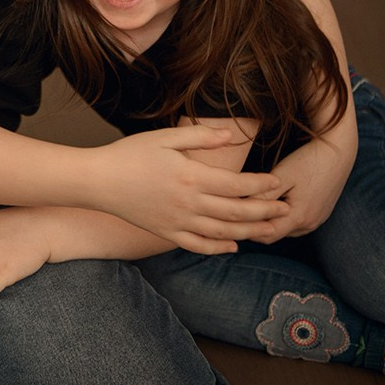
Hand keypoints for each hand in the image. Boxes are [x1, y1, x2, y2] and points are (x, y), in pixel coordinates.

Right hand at [96, 127, 287, 253]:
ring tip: (271, 231)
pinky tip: (233, 246)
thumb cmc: (130, 154)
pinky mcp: (166, 233)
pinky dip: (219, 248)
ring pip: (223, 233)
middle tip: (286, 209)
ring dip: (251, 233)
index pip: (238, 186)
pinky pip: (199, 246)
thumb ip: (201, 136)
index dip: (262, 186)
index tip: (278, 183)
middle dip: (265, 212)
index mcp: (192, 177)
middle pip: (237, 213)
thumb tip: (232, 136)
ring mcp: (178, 221)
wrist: (98, 180)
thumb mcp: (165, 137)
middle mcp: (189, 203)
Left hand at [248, 140, 350, 241]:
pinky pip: (296, 222)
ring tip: (256, 202)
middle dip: (257, 224)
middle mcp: (309, 224)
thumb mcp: (281, 177)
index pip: (265, 236)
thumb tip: (240, 210)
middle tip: (240, 207)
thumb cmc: (308, 160)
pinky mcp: (321, 214)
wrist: (338, 150)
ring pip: (285, 229)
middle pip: (275, 233)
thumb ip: (262, 197)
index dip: (248, 228)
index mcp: (299, 217)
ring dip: (271, 220)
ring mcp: (317, 220)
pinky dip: (283, 216)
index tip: (234, 215)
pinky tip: (275, 200)